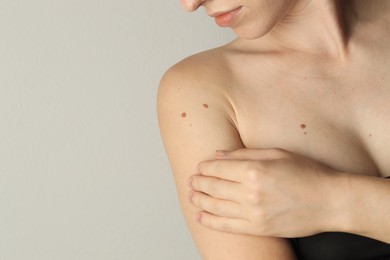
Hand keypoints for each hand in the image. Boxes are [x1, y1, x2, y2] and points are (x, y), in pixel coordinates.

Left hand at [187, 148, 346, 237]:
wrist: (330, 202)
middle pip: (213, 187)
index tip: (199, 167)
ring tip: (191, 196)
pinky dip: (210, 221)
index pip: (217, 168)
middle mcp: (250, 192)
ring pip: (215, 207)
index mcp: (254, 170)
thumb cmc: (307, 173)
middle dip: (198, 183)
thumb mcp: (277, 153)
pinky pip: (227, 226)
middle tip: (191, 181)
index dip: (204, 168)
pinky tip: (200, 217)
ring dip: (199, 201)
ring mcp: (253, 213)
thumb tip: (218, 154)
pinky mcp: (258, 228)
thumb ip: (244, 154)